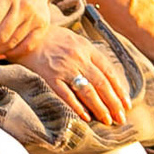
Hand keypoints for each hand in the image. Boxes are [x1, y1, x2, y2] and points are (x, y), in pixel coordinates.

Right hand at [11, 28, 129, 126]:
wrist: (27, 34)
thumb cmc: (53, 38)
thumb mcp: (76, 40)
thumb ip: (91, 56)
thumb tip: (107, 77)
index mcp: (87, 48)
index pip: (109, 71)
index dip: (120, 89)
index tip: (126, 104)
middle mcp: (78, 58)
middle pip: (101, 83)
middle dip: (114, 103)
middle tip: (121, 118)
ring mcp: (64, 68)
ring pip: (87, 91)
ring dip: (100, 107)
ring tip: (107, 120)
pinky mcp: (49, 77)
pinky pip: (66, 95)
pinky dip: (77, 107)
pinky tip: (86, 117)